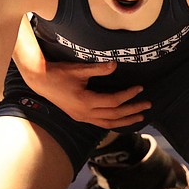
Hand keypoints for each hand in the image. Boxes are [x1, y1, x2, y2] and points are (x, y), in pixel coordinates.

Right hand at [18, 58, 148, 129]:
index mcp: (85, 102)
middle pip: (114, 115)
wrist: (40, 80)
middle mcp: (84, 113)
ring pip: (108, 123)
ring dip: (125, 121)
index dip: (129, 95)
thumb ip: (99, 69)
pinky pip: (100, 123)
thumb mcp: (79, 69)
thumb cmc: (59, 73)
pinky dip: (113, 122)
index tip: (140, 88)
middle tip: (148, 106)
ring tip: (139, 117)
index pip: (114, 101)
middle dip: (132, 111)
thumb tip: (116, 65)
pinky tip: (121, 120)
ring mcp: (81, 117)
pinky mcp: (79, 116)